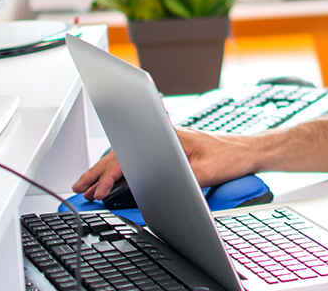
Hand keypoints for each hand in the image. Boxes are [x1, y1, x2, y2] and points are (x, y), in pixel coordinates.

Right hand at [72, 127, 255, 199]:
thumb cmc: (230, 156)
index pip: (130, 156)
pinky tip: (114, 179)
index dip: (111, 176)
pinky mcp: (171, 150)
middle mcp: (163, 137)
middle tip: (80, 188)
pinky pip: (139, 159)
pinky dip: (123, 170)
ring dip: (107, 171)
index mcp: (168, 137)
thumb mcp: (204, 172)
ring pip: (129, 156)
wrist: (247, 150)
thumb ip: (181, 179)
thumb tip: (157, 187)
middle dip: (98, 173)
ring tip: (88, 185)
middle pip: (123, 154)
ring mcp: (165, 143)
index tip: (100, 191)